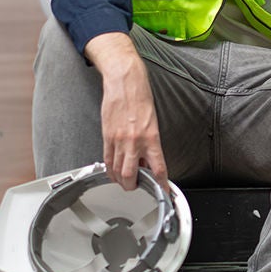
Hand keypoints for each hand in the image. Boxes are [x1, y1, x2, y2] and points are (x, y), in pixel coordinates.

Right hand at [84, 32, 167, 190]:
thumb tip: (148, 159)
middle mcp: (134, 141)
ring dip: (120, 179)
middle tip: (136, 186)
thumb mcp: (152, 121)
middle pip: (131, 175)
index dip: (161, 183)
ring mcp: (118, 140)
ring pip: (116, 170)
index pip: (158, 167)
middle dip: (133, 186)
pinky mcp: (106, 136)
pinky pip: (107, 159)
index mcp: (151, 137)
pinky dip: (110, 169)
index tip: (164, 190)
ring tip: (124, 181)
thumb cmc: (140, 97)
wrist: (124, 81)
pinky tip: (112, 171)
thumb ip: (150, 142)